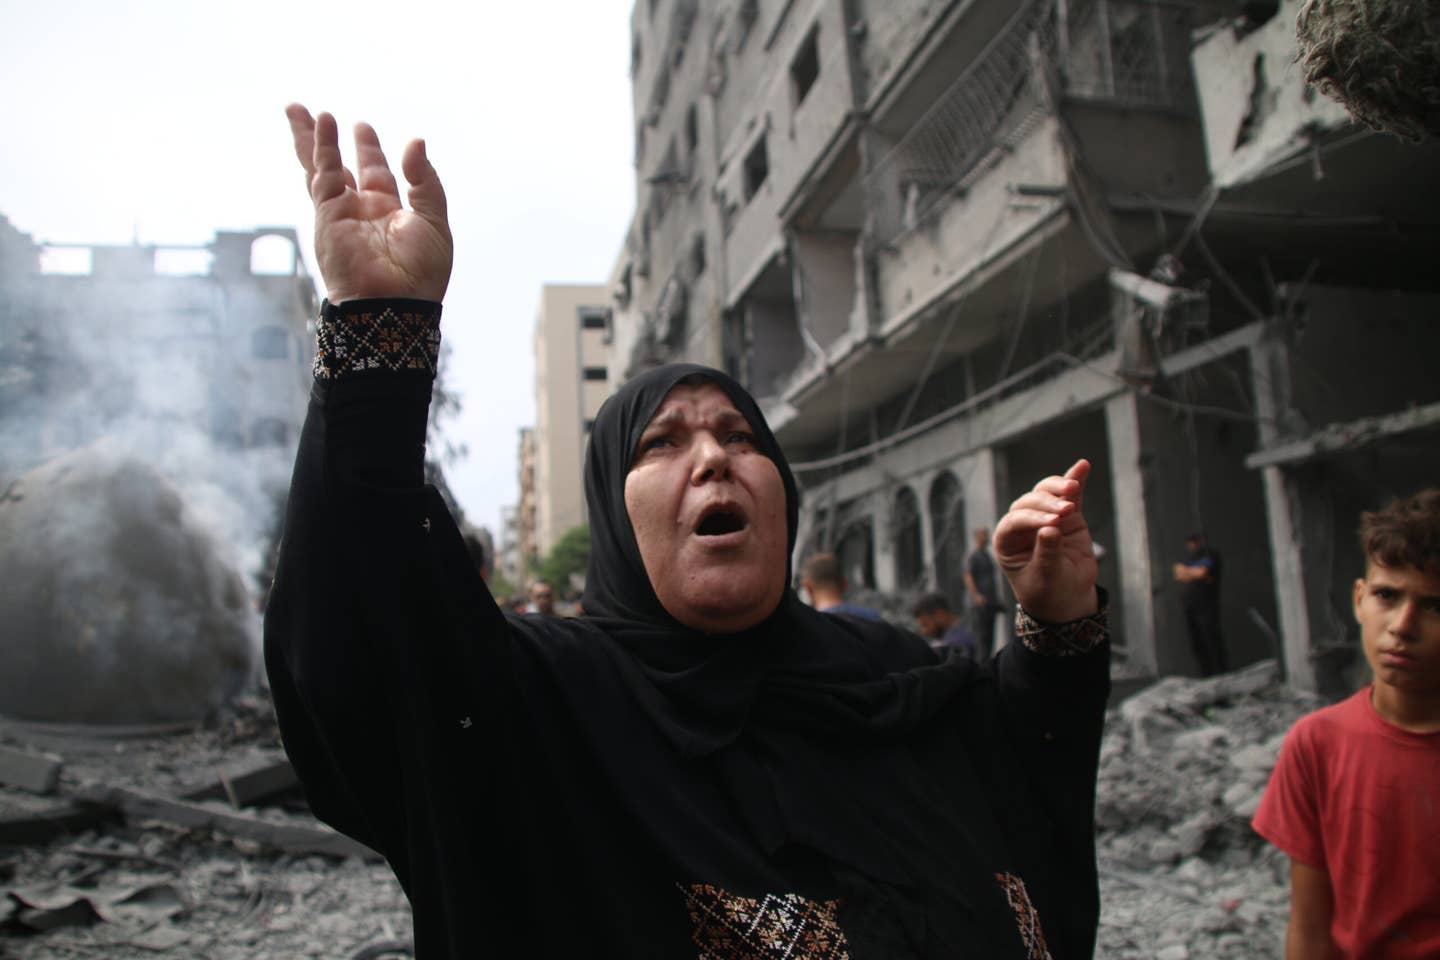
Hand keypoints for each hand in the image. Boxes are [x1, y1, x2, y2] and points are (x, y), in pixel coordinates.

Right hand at [285, 104, 452, 302]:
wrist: (395, 303)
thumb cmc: (420, 273)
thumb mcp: (434, 221)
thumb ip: (425, 182)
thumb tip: (415, 142)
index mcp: (391, 213)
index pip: (377, 173)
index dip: (369, 150)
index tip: (362, 128)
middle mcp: (363, 212)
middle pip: (342, 167)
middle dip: (331, 142)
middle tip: (322, 116)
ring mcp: (342, 214)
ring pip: (322, 168)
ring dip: (312, 140)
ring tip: (301, 110)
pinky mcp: (327, 216)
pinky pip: (323, 175)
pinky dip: (321, 149)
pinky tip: (320, 124)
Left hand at [994, 459, 1098, 622]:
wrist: (1067, 598)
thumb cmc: (1048, 591)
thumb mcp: (1045, 578)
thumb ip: (1047, 554)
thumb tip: (1051, 530)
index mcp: (1006, 541)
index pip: (1015, 521)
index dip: (1033, 518)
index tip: (1054, 523)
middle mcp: (1021, 525)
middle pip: (1030, 503)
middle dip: (1047, 503)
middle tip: (1066, 511)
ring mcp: (1044, 516)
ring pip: (1046, 493)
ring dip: (1058, 488)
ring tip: (1072, 488)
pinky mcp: (1066, 515)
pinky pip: (1069, 495)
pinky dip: (1075, 480)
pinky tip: (1083, 466)